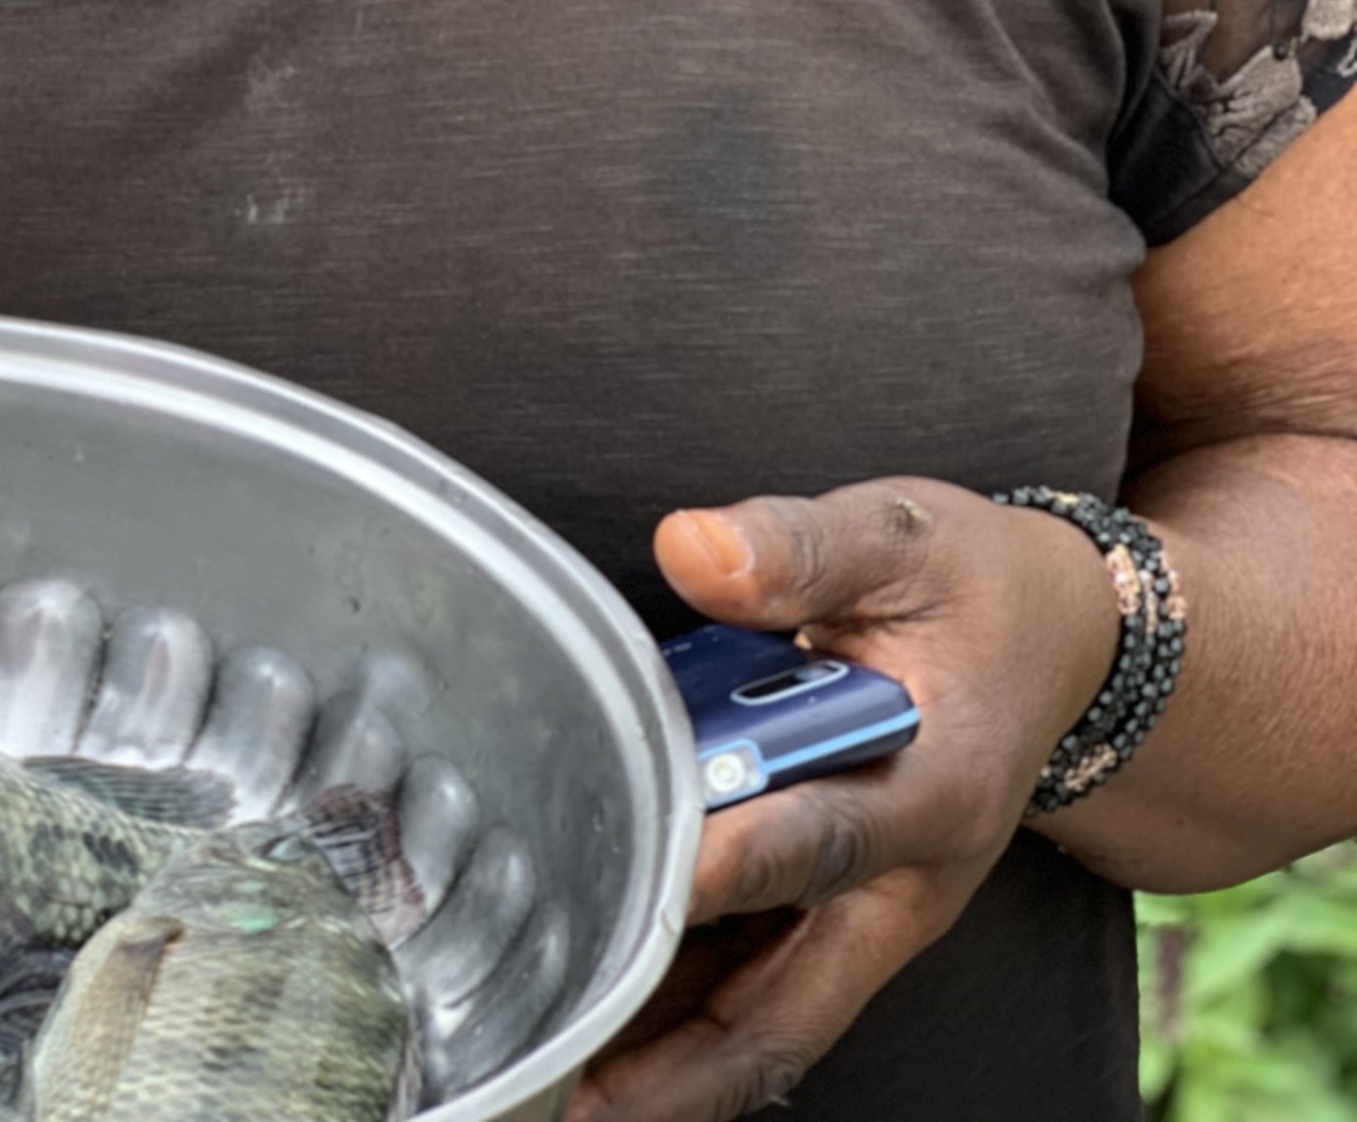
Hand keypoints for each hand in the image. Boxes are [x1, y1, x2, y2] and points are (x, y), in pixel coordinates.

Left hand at [565, 480, 1120, 1121]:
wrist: (1056, 644)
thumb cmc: (974, 591)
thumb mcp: (903, 536)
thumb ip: (798, 547)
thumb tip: (691, 548)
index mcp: (936, 788)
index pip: (827, 841)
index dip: (737, 862)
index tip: (655, 876)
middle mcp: (906, 885)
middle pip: (787, 1010)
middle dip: (678, 1067)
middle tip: (566, 1086)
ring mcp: (870, 917)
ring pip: (761, 1028)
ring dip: (662, 1067)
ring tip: (547, 1082)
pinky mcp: (837, 919)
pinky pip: (752, 996)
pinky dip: (672, 1024)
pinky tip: (588, 1026)